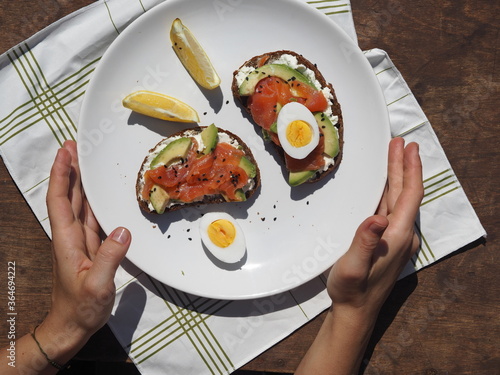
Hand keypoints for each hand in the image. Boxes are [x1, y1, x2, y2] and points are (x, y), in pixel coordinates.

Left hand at [41, 140, 130, 362]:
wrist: (72, 326)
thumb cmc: (80, 308)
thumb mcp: (96, 285)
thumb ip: (109, 258)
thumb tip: (122, 230)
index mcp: (66, 240)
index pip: (60, 200)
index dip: (62, 175)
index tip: (65, 152)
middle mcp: (71, 236)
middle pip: (69, 196)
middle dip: (71, 170)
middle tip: (77, 147)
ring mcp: (80, 241)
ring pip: (80, 205)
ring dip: (81, 183)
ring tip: (88, 163)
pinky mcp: (91, 248)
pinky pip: (92, 218)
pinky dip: (95, 202)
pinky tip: (103, 195)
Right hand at [327, 137, 422, 318]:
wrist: (355, 312)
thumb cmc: (352, 291)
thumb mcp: (354, 267)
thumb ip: (365, 242)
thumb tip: (377, 218)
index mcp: (398, 236)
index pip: (409, 195)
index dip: (411, 169)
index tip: (409, 147)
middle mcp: (401, 235)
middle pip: (405, 193)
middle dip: (403, 166)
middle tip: (399, 142)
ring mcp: (395, 239)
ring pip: (398, 200)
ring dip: (397, 176)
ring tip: (394, 156)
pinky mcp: (387, 242)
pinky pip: (391, 209)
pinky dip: (388, 191)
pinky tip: (383, 186)